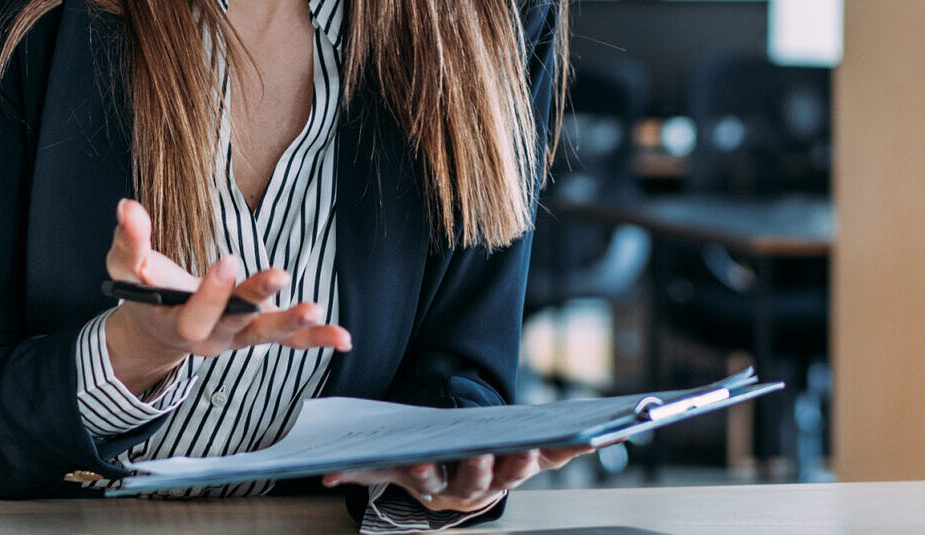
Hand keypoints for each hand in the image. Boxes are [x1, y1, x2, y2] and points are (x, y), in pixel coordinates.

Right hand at [103, 198, 350, 393]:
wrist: (156, 332)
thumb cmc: (142, 293)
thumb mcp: (126, 267)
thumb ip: (128, 240)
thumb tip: (126, 207)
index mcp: (178, 323)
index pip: (196, 313)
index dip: (212, 291)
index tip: (228, 260)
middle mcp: (212, 337)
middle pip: (237, 322)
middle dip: (257, 298)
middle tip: (279, 275)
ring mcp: (238, 338)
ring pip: (268, 335)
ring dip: (294, 324)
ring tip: (317, 311)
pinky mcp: (257, 332)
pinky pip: (290, 340)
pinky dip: (315, 339)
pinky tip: (344, 338)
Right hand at [321, 446, 591, 513]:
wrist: (464, 469)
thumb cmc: (430, 462)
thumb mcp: (394, 467)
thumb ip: (363, 469)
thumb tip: (326, 472)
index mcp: (440, 487)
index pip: (430, 482)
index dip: (426, 475)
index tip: (421, 465)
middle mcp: (477, 488)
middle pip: (481, 480)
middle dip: (482, 467)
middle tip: (483, 452)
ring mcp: (508, 475)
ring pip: (519, 469)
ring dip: (528, 458)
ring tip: (533, 443)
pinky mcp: (536, 461)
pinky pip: (561, 455)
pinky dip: (580, 446)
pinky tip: (598, 436)